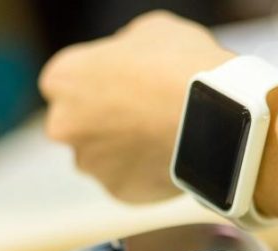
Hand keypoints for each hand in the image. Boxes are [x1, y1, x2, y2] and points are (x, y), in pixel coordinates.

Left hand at [38, 11, 234, 202]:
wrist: (214, 115)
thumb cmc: (180, 64)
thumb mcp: (150, 32)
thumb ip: (124, 50)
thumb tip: (127, 63)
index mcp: (63, 78)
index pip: (65, 83)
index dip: (97, 82)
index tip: (123, 84)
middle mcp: (63, 124)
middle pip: (77, 124)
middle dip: (102, 121)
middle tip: (142, 112)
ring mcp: (89, 162)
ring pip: (100, 157)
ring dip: (123, 150)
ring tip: (162, 135)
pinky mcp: (116, 191)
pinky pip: (128, 181)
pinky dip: (145, 173)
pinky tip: (170, 155)